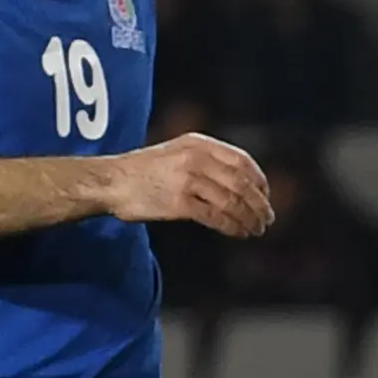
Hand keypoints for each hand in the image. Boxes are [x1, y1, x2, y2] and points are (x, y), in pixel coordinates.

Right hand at [101, 132, 272, 236]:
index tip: (265, 196)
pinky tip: (239, 233)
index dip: (259, 181)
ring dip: (249, 218)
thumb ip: (206, 160)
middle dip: (259, 203)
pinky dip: (232, 227)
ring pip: (232, 201)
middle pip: (241, 183)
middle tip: (267, 218)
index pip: (242, 161)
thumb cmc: (144, 171)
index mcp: (198, 143)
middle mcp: (196, 158)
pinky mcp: (179, 202)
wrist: (110, 181)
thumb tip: (240, 182)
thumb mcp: (177, 152)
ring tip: (256, 230)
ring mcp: (188, 179)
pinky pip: (216, 216)